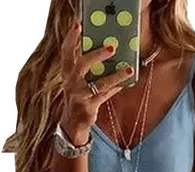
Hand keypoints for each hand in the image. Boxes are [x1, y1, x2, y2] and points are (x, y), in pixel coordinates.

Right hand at [59, 20, 132, 143]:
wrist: (72, 123)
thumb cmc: (78, 96)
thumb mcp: (78, 79)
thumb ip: (86, 65)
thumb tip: (107, 48)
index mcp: (67, 72)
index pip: (66, 52)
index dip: (70, 38)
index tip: (78, 25)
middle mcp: (70, 83)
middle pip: (81, 65)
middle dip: (96, 54)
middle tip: (112, 47)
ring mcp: (79, 96)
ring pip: (99, 83)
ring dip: (115, 75)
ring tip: (128, 68)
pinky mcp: (88, 108)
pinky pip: (105, 95)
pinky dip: (116, 88)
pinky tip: (125, 82)